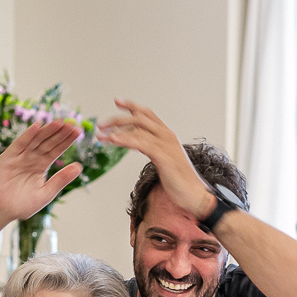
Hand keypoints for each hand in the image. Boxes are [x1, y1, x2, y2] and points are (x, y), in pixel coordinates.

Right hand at [0, 120, 82, 223]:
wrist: (1, 211)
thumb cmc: (22, 205)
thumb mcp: (46, 193)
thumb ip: (61, 179)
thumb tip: (79, 166)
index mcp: (41, 166)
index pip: (56, 150)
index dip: (66, 140)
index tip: (78, 131)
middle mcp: (31, 158)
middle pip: (47, 142)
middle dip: (59, 133)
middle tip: (72, 123)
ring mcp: (19, 156)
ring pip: (35, 140)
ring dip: (47, 131)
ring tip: (59, 122)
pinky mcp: (7, 157)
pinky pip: (19, 144)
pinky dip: (28, 135)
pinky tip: (38, 126)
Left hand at [97, 98, 214, 219]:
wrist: (195, 195)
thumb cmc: (180, 181)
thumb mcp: (164, 160)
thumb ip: (152, 149)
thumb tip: (139, 145)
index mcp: (166, 135)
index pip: (147, 114)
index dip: (132, 106)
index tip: (117, 102)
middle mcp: (166, 136)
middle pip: (140, 118)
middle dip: (118, 119)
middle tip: (101, 124)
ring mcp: (166, 145)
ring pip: (138, 129)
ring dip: (116, 130)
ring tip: (101, 135)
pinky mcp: (163, 156)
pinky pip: (141, 143)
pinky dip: (125, 140)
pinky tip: (113, 140)